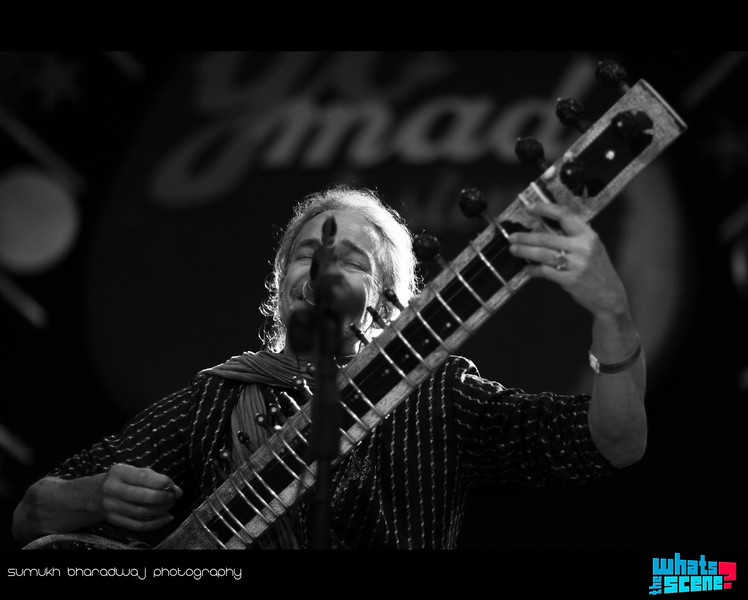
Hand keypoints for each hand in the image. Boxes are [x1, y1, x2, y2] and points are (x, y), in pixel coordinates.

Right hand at [95, 463, 183, 531]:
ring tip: (171, 504)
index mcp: (118, 472)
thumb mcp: (134, 472)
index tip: (171, 484)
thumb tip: (177, 490)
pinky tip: (166, 517)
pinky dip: (156, 523)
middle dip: (163, 497)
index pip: (143, 477)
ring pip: (142, 512)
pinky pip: (138, 525)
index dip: (161, 482)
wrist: (94, 494)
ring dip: (162, 509)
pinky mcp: (114, 520)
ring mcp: (111, 506)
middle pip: (143, 497)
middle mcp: (112, 489)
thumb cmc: (121, 480)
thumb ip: (155, 478)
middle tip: (173, 496)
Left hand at [507, 202, 628, 319]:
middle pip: (547, 238)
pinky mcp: (570, 280)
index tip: (529, 208)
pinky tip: (527, 268)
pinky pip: (545, 272)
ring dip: (525, 252)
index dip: (545, 209)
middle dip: (526, 237)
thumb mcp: (590, 247)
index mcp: (588, 235)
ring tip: (513, 249)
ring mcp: (577, 265)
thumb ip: (569, 236)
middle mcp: (583, 247)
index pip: (565, 215)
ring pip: (543, 254)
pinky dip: (533, 270)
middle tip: (512, 236)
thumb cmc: (596, 268)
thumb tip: (538, 227)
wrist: (609, 295)